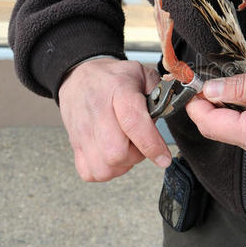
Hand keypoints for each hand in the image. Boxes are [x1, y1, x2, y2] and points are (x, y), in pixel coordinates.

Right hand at [59, 58, 170, 181]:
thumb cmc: (114, 77)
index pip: (133, 122)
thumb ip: (162, 93)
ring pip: (103, 168)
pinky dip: (105, 171)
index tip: (164, 158)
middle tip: (141, 143)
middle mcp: (98, 111)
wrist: (81, 75)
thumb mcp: (143, 74)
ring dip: (122, 165)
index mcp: (119, 90)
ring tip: (127, 148)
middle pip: (116, 153)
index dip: (151, 144)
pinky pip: (90, 172)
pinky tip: (112, 156)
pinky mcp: (74, 143)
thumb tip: (171, 112)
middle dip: (136, 155)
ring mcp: (83, 130)